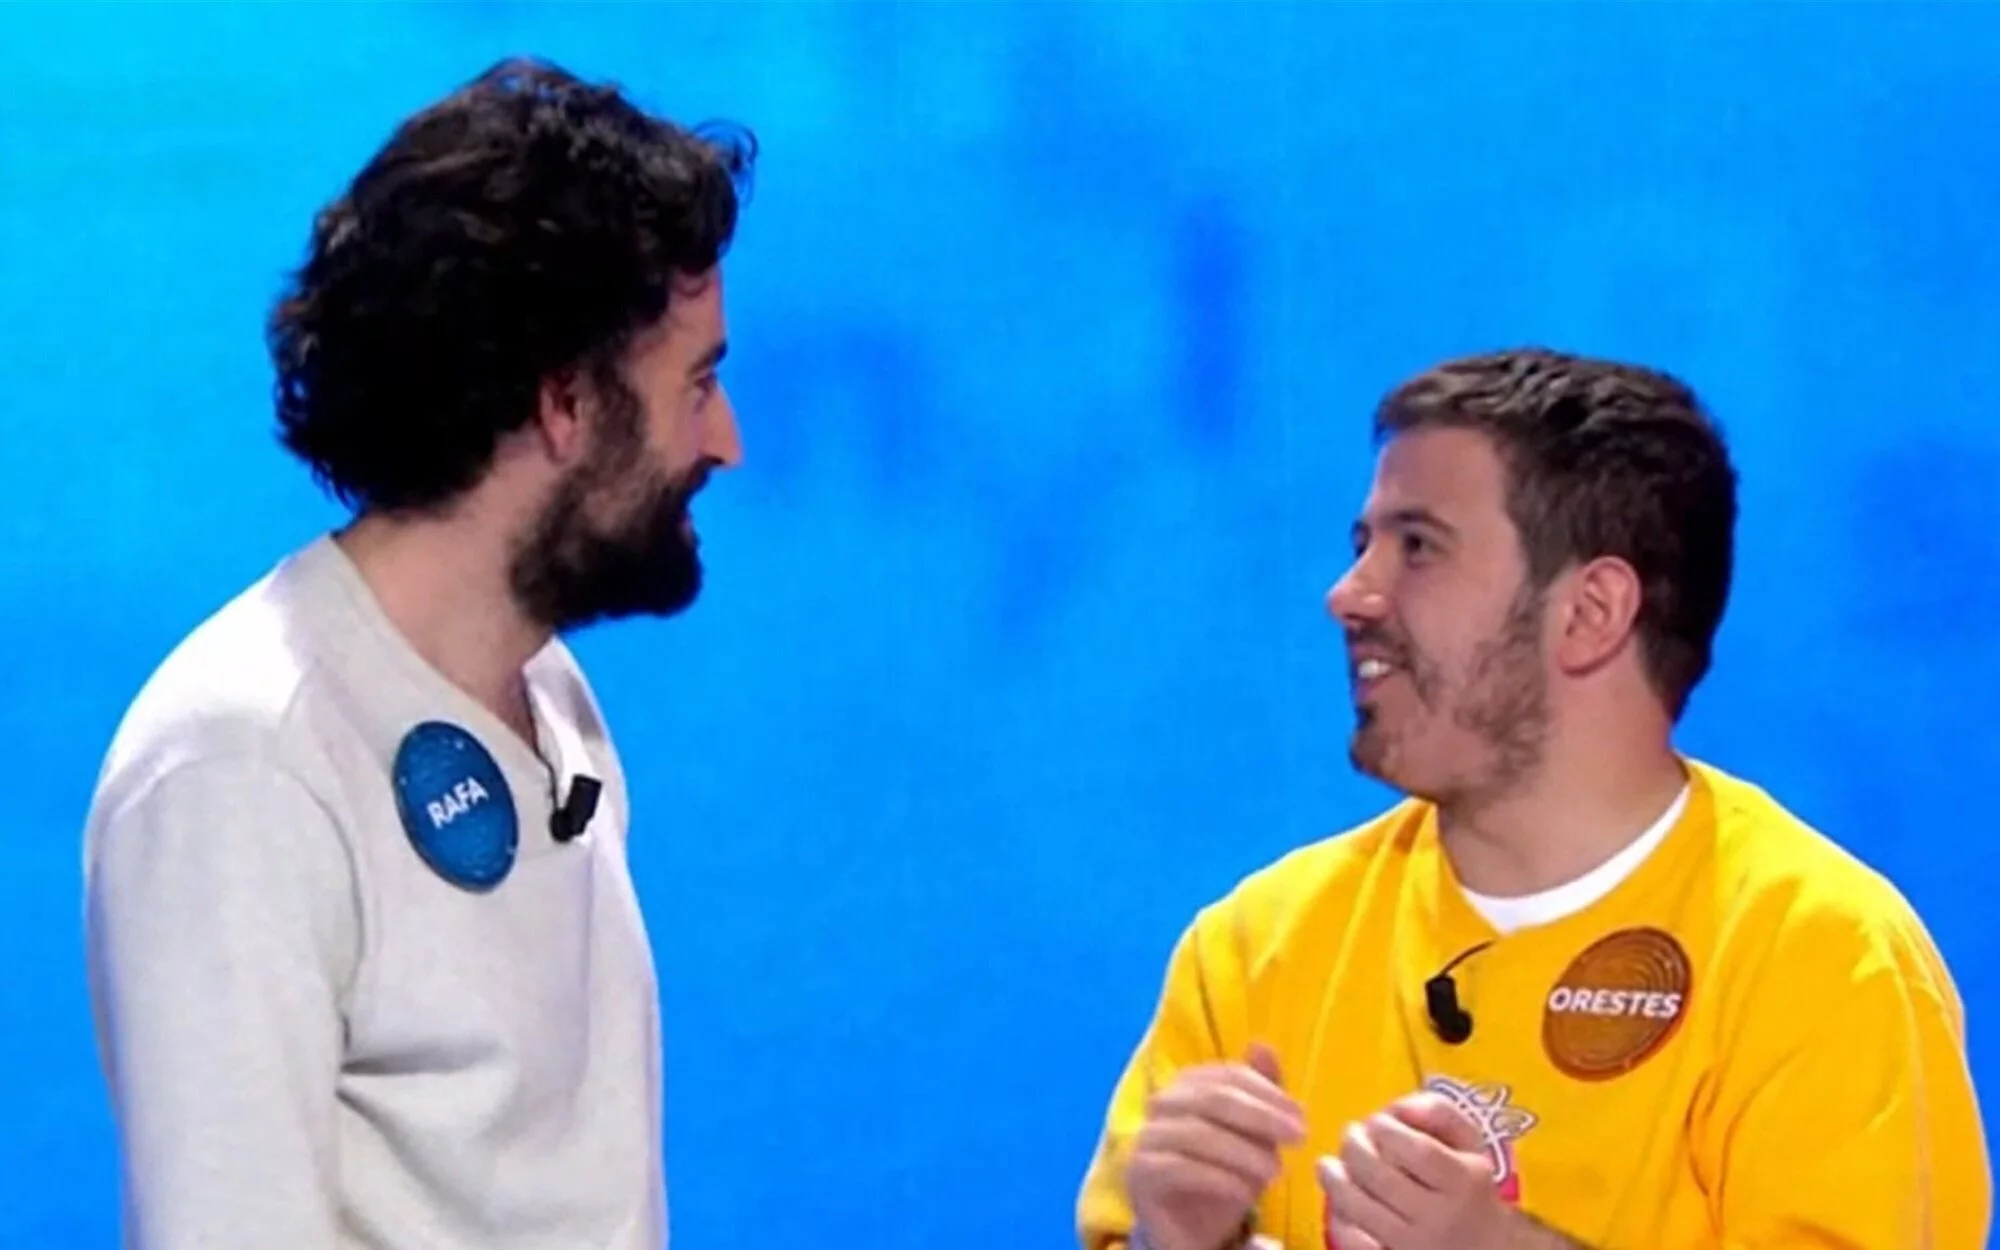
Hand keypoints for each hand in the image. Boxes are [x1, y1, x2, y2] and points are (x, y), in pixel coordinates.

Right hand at [1128, 1042, 1305, 1249]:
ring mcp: (1146, 1137)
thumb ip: (1258, 1094)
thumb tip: (1263, 1045)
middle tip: (1299, 1138)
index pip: (1228, 1075)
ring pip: (1199, 1133)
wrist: (1190, 1230)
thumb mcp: (1251, 1136)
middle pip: (1214, 1098)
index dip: (1268, 1093)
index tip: (1300, 1118)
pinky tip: (1246, 1193)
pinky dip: (1219, 1178)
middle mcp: (1162, 1104)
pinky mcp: (1139, 1173)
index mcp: (1187, 1085)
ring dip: (1245, 1152)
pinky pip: (1181, 1167)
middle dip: (1262, 1117)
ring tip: (1276, 1172)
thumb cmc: (1224, 1175)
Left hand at [1317, 1090, 1510, 1249]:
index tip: (1376, 1121)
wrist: (1486, 1249)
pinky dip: (1340, 1221)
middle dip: (1355, 1149)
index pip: (1418, 1151)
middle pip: (1382, 1179)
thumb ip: (1440, 1113)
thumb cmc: (1470, 1190)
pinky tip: (1338, 1204)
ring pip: (1361, 1211)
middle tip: (1349, 1136)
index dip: (1387, 1130)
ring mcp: (1416, 1247)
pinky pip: (1356, 1244)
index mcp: (1464, 1183)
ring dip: (1335, 1182)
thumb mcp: (1470, 1145)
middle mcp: (1441, 1218)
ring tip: (1327, 1165)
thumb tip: (1398, 1107)